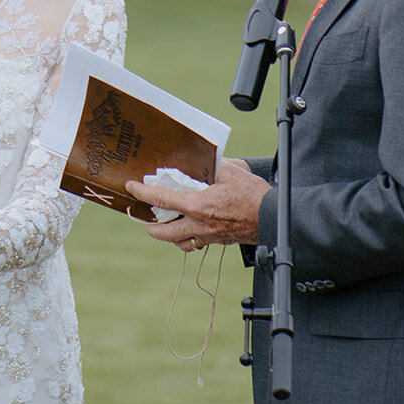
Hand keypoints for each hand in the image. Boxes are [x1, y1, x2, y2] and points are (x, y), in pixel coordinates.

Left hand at [125, 158, 268, 251]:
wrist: (271, 217)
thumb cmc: (252, 194)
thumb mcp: (230, 171)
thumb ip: (211, 165)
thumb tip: (202, 159)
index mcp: (197, 205)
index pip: (162, 198)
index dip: (143, 192)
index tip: (131, 187)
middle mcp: (199, 224)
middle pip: (165, 233)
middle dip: (152, 228)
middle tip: (146, 219)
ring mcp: (208, 236)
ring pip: (180, 243)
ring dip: (169, 236)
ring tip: (165, 226)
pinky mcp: (218, 241)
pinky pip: (196, 244)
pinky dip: (188, 239)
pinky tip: (189, 229)